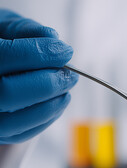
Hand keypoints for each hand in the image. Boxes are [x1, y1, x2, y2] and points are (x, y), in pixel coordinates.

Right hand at [0, 9, 77, 143]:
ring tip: (66, 86)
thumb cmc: (0, 41)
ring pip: (17, 119)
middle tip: (70, 74)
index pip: (4, 57)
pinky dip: (49, 116)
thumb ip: (24, 29)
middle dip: (48, 82)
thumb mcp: (5, 26)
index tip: (65, 51)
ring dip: (52, 103)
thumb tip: (52, 38)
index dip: (39, 53)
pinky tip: (58, 99)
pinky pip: (24, 132)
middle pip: (9, 93)